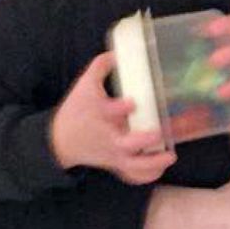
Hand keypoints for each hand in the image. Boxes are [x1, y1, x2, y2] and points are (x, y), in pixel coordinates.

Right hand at [49, 52, 174, 183]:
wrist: (59, 141)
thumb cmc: (76, 111)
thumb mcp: (84, 85)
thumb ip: (100, 67)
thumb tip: (118, 52)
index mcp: (99, 115)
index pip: (109, 111)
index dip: (121, 108)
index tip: (132, 103)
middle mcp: (108, 137)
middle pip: (126, 145)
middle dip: (143, 140)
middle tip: (159, 132)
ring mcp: (112, 154)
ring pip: (132, 166)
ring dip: (152, 164)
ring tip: (170, 157)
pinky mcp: (114, 164)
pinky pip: (130, 176)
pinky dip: (145, 176)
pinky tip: (160, 170)